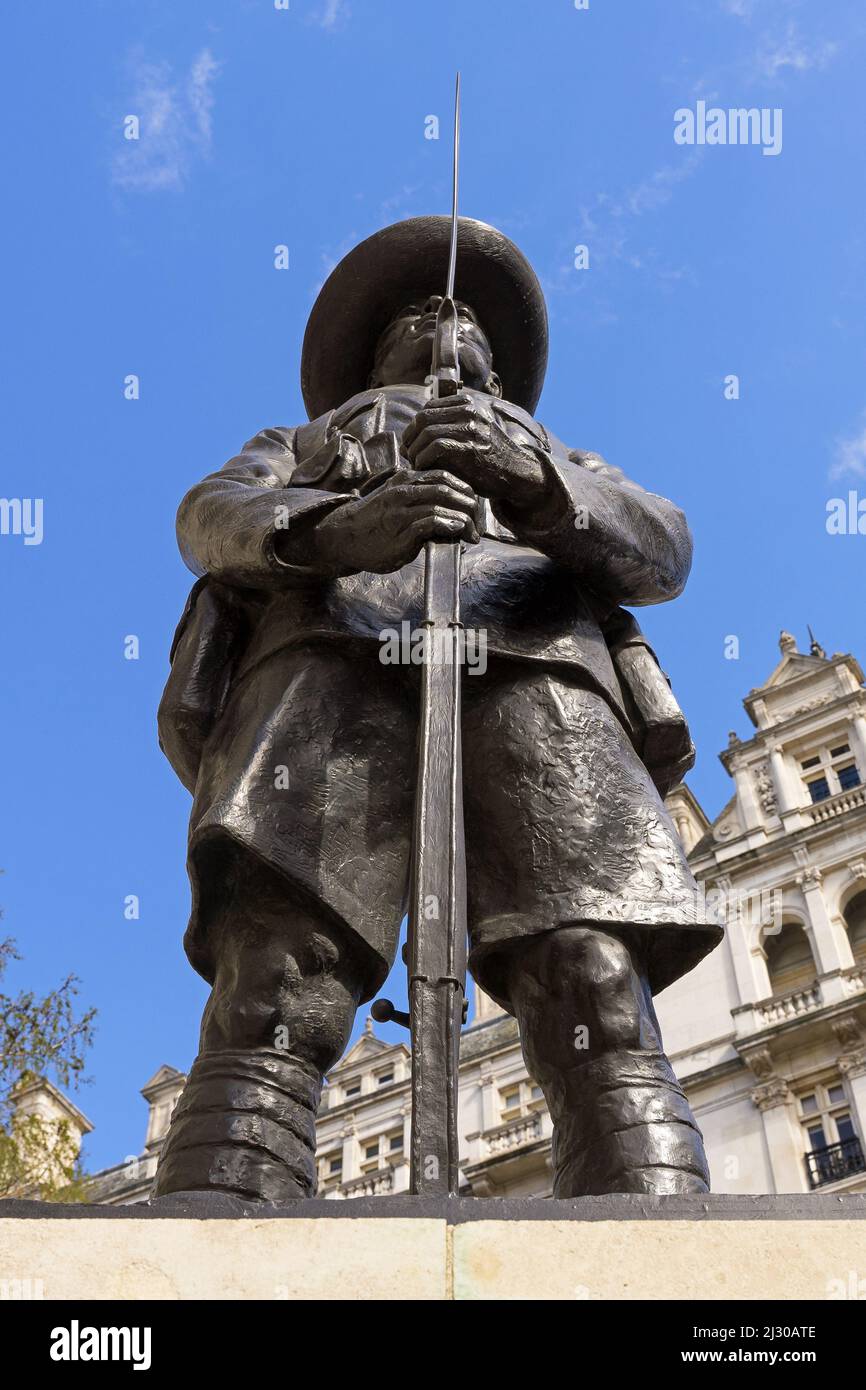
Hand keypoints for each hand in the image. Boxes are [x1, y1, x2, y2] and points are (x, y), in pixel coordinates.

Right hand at [311, 468, 479, 574]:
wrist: (344, 536)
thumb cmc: (375, 520)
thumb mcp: (396, 498)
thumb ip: (420, 495)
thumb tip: (451, 503)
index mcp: (405, 479)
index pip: (445, 476)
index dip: (465, 490)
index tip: (475, 506)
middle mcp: (403, 491)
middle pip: (447, 488)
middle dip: (469, 505)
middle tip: (479, 521)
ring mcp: (400, 511)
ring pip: (441, 504)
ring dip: (463, 519)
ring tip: (473, 532)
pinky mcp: (400, 532)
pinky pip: (430, 523)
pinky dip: (449, 525)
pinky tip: (458, 531)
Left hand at [401, 391, 547, 508]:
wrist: (518, 472)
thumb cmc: (490, 457)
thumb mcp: (473, 432)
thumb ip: (450, 426)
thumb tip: (412, 434)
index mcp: (469, 404)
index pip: (428, 407)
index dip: (414, 426)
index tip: (410, 442)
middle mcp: (470, 411)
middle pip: (423, 418)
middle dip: (410, 437)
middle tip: (407, 454)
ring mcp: (470, 428)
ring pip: (427, 432)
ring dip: (415, 450)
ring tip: (415, 464)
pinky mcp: (469, 447)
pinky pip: (435, 447)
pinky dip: (423, 458)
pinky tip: (423, 468)